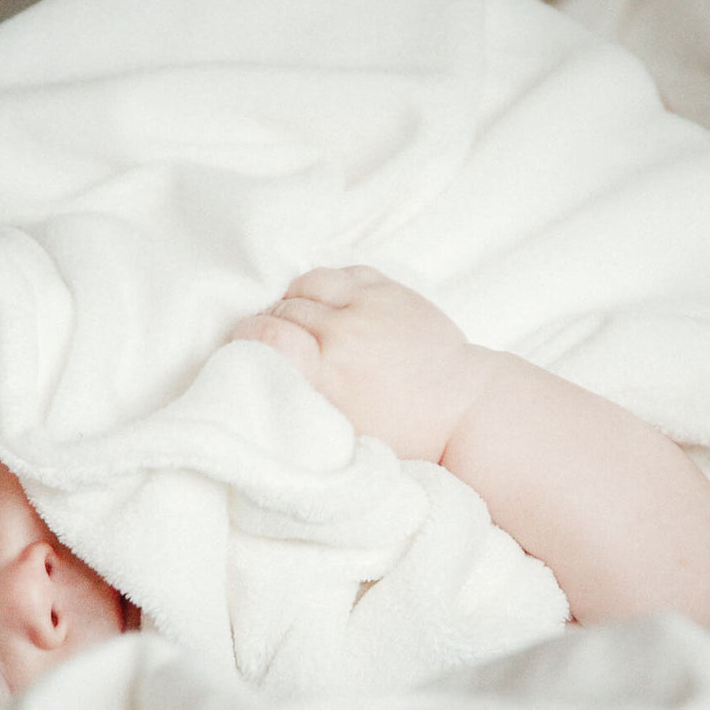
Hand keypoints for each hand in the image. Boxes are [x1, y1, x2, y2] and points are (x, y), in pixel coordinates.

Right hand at [232, 266, 498, 462]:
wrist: (463, 410)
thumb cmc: (403, 436)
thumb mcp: (343, 437)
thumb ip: (300, 408)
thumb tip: (259, 391)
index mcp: (329, 377)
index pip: (265, 335)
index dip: (247, 336)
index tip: (245, 348)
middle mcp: (345, 335)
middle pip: (283, 309)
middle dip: (272, 323)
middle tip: (277, 344)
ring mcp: (370, 307)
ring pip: (308, 283)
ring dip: (296, 300)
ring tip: (302, 323)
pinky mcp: (391, 290)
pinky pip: (342, 272)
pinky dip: (327, 285)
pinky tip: (328, 304)